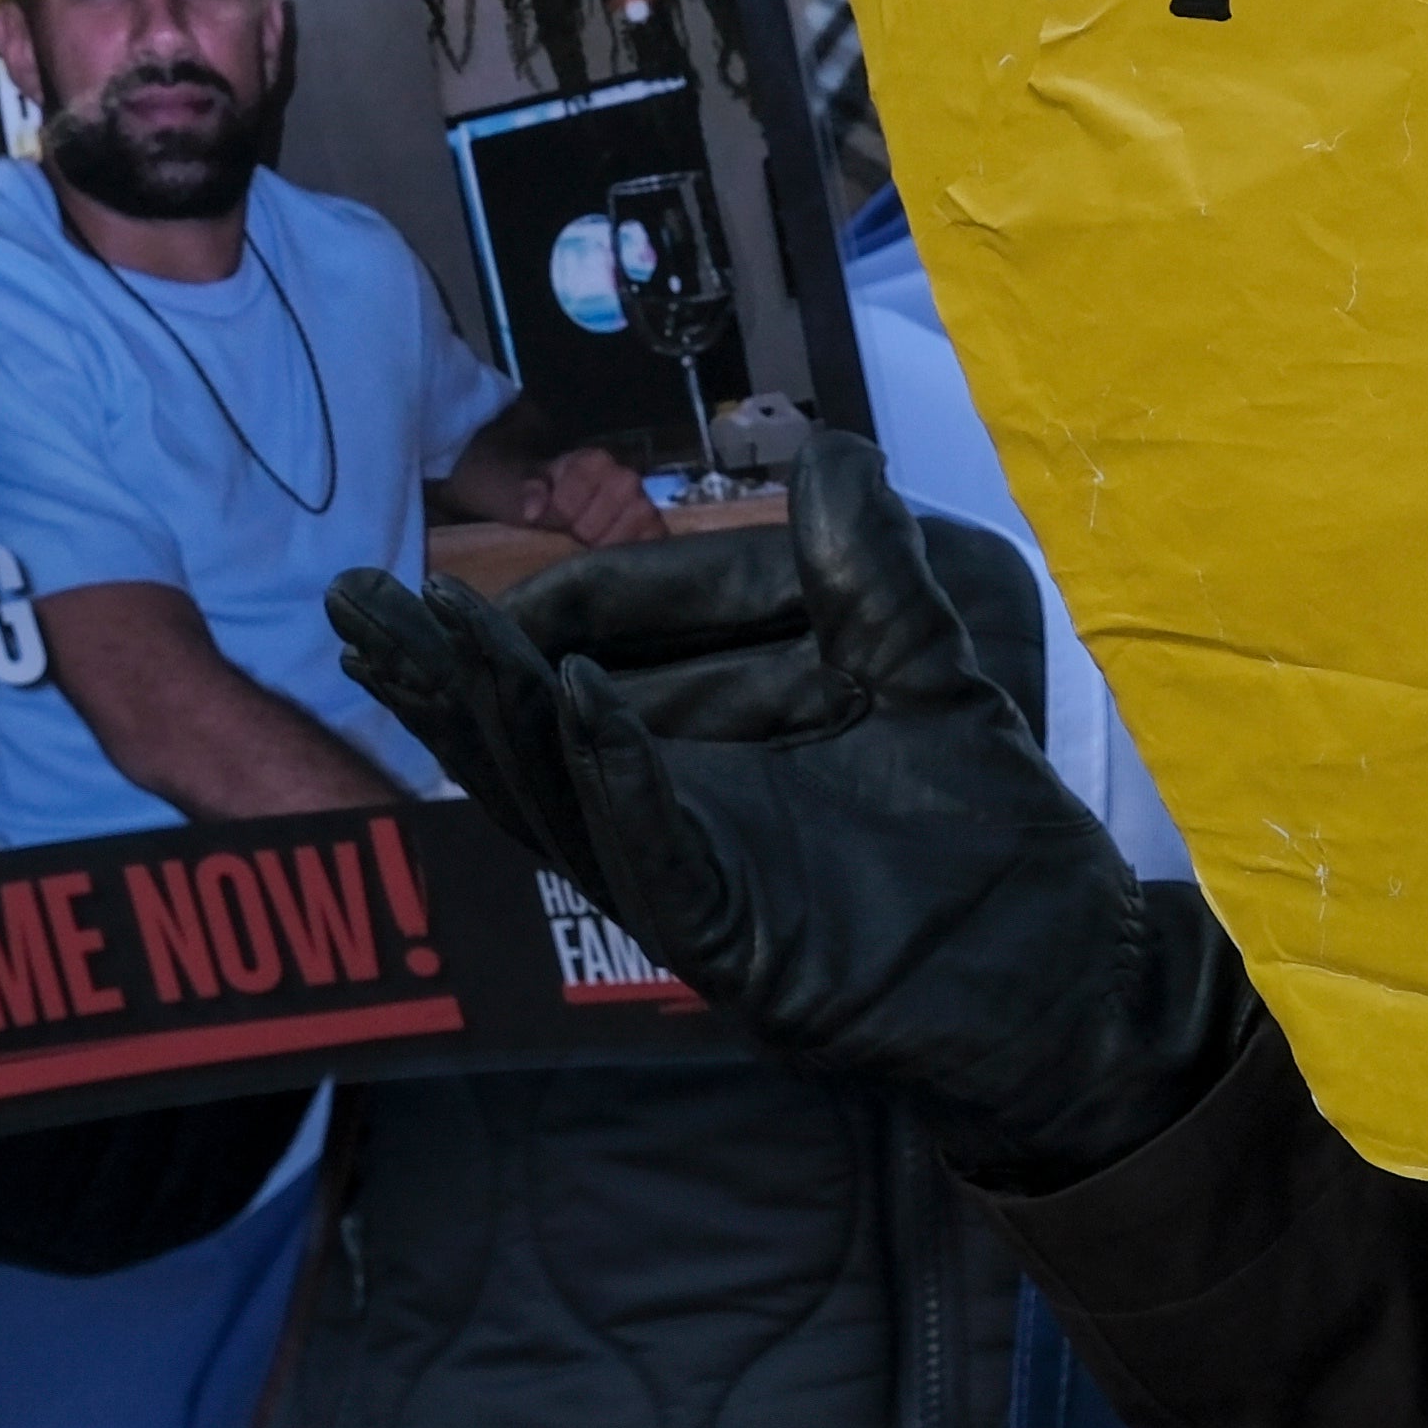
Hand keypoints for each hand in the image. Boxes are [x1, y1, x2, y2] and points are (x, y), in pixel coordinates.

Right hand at [329, 439, 1241, 1189]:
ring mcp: (705, 889)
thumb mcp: (926, 673)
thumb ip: (866, 573)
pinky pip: (657, 858)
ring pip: (567, 801)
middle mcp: (681, 831)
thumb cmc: (993, 844)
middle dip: (441, 676)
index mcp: (702, 772)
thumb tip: (827, 452)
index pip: (573, 689)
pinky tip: (583, 704)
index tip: (434, 584)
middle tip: (354, 602)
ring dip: (502, 714)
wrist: (1073, 974)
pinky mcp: (743, 944)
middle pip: (529, 748)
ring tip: (441, 633)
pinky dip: (620, 779)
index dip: (504, 636)